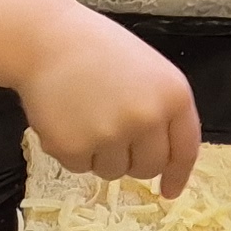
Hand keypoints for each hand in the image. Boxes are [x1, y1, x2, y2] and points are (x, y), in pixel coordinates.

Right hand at [17, 0, 201, 194]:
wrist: (46, 39)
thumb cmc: (97, 50)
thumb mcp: (148, 72)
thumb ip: (161, 111)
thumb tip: (164, 163)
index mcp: (172, 96)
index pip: (184, 149)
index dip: (177, 174)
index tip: (169, 192)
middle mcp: (146, 118)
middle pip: (147, 167)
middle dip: (132, 161)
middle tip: (111, 137)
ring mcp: (110, 135)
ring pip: (112, 171)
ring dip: (99, 155)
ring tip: (83, 117)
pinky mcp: (74, 147)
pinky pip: (79, 167)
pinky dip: (71, 150)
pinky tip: (64, 118)